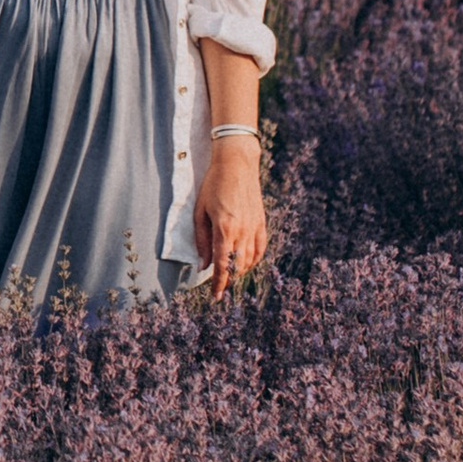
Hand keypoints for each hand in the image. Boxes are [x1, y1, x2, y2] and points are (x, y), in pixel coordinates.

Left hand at [193, 140, 264, 297]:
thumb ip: (201, 240)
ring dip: (240, 271)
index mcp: (224, 229)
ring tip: (231, 275)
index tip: (216, 297)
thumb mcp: (200, 211)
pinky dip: (254, 259)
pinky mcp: (262, 222)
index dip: (219, 284)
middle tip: (220, 287)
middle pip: (238, 266)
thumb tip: (202, 265)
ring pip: (250, 260)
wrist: (237, 164)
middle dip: (229, 280)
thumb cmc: (213, 185)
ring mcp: (255, 227)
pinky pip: (261, 248)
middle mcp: (242, 231)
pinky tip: (246, 262)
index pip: (223, 265)